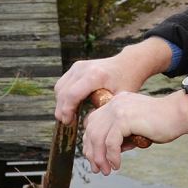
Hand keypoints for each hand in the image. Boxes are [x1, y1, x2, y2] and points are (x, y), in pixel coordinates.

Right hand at [53, 37, 173, 124]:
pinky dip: (63, 96)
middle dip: (61, 109)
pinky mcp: (76, 67)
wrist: (128, 63)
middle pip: (63, 91)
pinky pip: (62, 83)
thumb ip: (103, 111)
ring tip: (68, 116)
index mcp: (95, 75)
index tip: (69, 122)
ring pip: (59, 87)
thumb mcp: (118, 99)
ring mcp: (78, 66)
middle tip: (67, 122)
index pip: (72, 94)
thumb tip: (86, 124)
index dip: (67, 110)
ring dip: (60, 103)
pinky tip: (70, 107)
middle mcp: (83, 68)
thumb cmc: (126, 82)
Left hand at [82, 91, 187, 175]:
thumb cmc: (162, 123)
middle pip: (92, 130)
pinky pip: (111, 142)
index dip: (90, 142)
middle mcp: (114, 104)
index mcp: (116, 103)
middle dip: (92, 152)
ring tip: (106, 171)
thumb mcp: (136, 127)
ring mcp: (118, 109)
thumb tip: (109, 152)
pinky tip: (117, 165)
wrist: (179, 114)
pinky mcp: (125, 119)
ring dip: (100, 158)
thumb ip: (122, 135)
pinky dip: (112, 156)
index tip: (94, 158)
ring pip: (98, 137)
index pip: (93, 122)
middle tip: (97, 169)